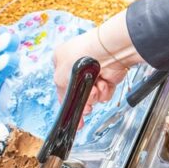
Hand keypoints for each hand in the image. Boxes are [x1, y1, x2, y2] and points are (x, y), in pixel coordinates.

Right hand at [53, 10, 142, 125]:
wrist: (107, 50)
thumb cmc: (82, 56)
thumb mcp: (60, 78)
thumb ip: (62, 94)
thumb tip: (65, 103)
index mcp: (62, 62)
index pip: (64, 87)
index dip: (69, 102)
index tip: (73, 116)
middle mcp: (78, 67)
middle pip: (79, 94)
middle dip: (84, 101)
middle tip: (86, 107)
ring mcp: (94, 72)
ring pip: (92, 96)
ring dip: (93, 96)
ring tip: (95, 88)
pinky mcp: (108, 76)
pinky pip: (104, 94)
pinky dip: (104, 92)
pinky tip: (103, 84)